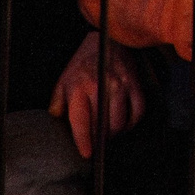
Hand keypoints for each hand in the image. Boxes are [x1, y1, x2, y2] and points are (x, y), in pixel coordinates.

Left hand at [49, 32, 145, 158]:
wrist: (104, 41)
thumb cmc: (82, 64)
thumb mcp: (63, 82)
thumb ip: (57, 105)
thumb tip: (57, 123)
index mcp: (79, 88)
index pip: (81, 121)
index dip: (84, 140)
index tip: (87, 153)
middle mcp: (100, 87)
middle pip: (103, 125)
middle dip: (100, 139)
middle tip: (97, 143)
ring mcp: (120, 85)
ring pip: (120, 121)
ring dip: (115, 134)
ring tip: (109, 135)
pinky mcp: (134, 83)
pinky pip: (137, 111)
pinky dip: (132, 123)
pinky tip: (124, 125)